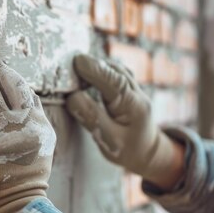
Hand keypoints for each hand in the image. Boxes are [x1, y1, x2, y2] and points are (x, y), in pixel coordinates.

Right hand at [67, 55, 183, 188]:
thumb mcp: (110, 141)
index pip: (114, 81)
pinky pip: (112, 72)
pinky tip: (84, 76)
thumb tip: (72, 97)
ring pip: (112, 69)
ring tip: (72, 74)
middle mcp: (135, 91)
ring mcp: (132, 86)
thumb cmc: (129, 150)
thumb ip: (92, 118)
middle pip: (112, 70)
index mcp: (134, 105)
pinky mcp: (125, 85)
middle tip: (66, 69)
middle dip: (90, 66)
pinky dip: (97, 71)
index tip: (76, 62)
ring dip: (92, 67)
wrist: (148, 151)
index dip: (95, 70)